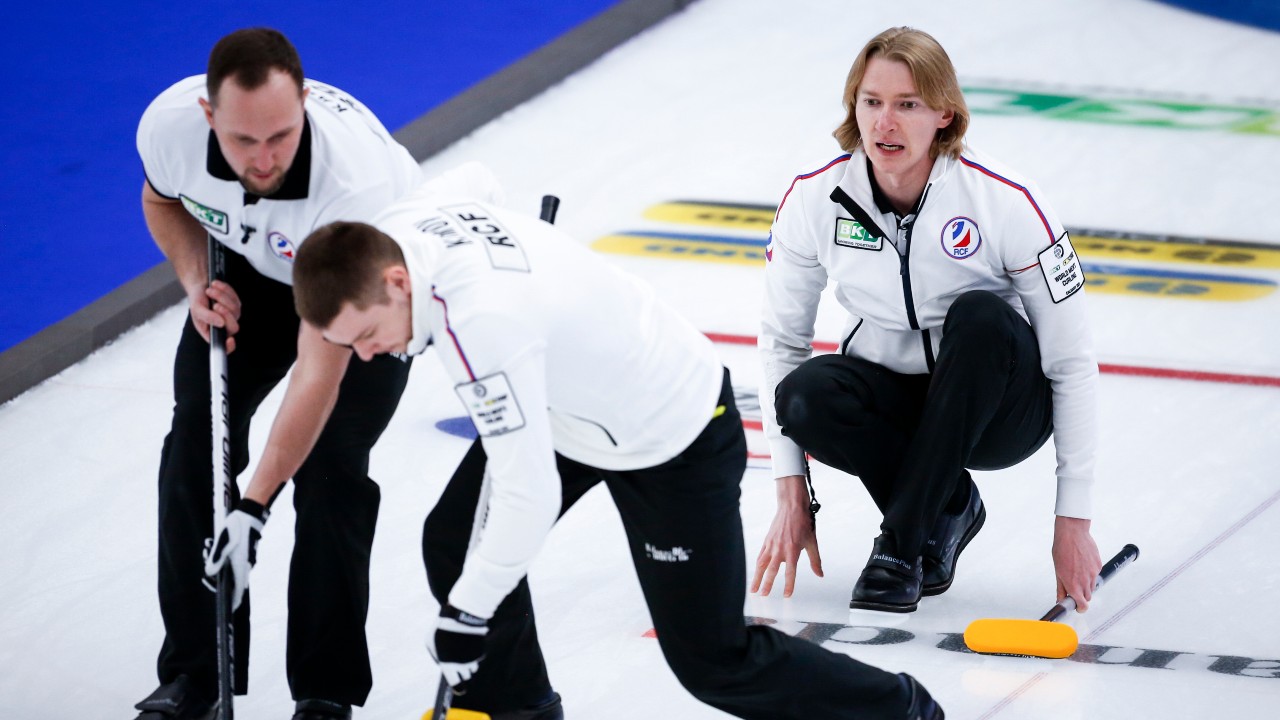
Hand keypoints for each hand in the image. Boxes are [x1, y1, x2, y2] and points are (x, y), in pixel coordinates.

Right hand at [189, 280, 241, 353]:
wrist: (200, 286)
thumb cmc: (197, 301)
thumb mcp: (196, 309)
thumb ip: (207, 317)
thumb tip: (220, 323)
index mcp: (212, 333)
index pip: (224, 346)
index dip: (228, 346)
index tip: (230, 340)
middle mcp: (224, 327)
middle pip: (234, 327)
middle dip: (225, 314)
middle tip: (215, 305)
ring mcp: (232, 316)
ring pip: (235, 311)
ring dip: (222, 298)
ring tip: (209, 291)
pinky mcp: (236, 305)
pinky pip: (235, 299)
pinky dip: (225, 291)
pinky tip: (216, 286)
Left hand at [202, 499, 267, 611]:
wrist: (249, 514)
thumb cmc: (237, 528)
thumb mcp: (222, 542)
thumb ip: (215, 558)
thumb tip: (208, 573)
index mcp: (240, 566)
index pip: (238, 592)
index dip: (232, 602)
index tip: (226, 610)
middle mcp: (243, 566)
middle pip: (229, 581)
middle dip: (213, 573)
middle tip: (205, 556)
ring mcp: (243, 561)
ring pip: (227, 569)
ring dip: (215, 562)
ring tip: (207, 546)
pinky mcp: (241, 554)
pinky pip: (228, 561)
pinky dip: (219, 556)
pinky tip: (212, 543)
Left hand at [427, 604, 489, 690]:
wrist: (462, 615)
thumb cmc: (442, 628)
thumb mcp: (430, 642)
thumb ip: (436, 655)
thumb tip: (442, 663)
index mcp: (448, 665)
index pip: (457, 685)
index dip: (459, 687)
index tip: (459, 687)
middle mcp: (463, 665)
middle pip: (467, 676)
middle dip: (463, 671)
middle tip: (459, 660)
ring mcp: (473, 658)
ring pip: (473, 667)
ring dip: (469, 662)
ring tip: (463, 648)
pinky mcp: (482, 650)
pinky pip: (478, 656)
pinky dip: (474, 651)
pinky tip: (469, 640)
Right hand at [750, 475, 822, 596]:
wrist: (792, 506)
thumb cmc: (803, 523)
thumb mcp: (812, 542)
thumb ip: (815, 560)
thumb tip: (820, 574)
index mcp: (792, 550)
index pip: (790, 572)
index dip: (789, 585)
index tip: (787, 595)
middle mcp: (780, 549)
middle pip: (771, 570)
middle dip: (767, 584)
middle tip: (763, 595)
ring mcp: (771, 545)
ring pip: (762, 564)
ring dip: (757, 577)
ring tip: (753, 589)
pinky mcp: (766, 540)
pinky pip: (760, 556)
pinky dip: (758, 566)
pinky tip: (755, 573)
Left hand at [1052, 515, 1101, 610]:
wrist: (1072, 533)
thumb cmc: (1062, 549)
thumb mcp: (1057, 570)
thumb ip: (1061, 588)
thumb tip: (1060, 600)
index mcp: (1073, 584)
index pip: (1082, 605)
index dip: (1080, 608)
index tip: (1078, 607)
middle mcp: (1085, 581)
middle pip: (1088, 597)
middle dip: (1082, 596)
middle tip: (1074, 588)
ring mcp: (1094, 573)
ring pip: (1092, 586)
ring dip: (1086, 584)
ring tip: (1076, 571)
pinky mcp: (1099, 565)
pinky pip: (1095, 574)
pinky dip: (1090, 573)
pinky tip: (1082, 563)